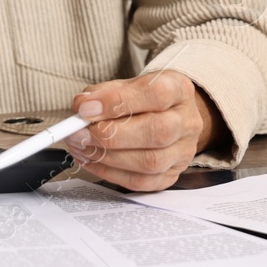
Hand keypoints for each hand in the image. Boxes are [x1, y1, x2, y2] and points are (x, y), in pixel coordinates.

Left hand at [64, 70, 226, 191]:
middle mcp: (187, 122)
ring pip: (150, 162)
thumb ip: (101, 94)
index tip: (86, 108)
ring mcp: (183, 152)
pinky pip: (142, 182)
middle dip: (110, 134)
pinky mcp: (172, 175)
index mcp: (178, 90)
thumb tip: (81, 107)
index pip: (156, 94)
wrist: (165, 116)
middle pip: (157, 132)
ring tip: (80, 146)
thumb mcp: (123, 85)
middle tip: (78, 133)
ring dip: (107, 156)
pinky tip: (91, 161)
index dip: (117, 102)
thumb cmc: (141, 99)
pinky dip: (110, 173)